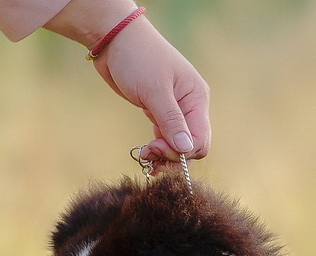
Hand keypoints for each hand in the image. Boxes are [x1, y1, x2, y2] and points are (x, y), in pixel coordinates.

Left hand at [96, 18, 210, 163]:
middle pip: (192, 145)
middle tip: (150, 154)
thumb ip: (171, 121)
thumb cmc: (138, 58)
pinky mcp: (159, 111)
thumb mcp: (155, 90)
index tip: (158, 148)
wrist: (115, 40)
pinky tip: (145, 151)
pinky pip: (165, 137)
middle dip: (173, 155)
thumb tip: (185, 149)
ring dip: (163, 154)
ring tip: (145, 154)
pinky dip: (157, 147)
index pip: (200, 139)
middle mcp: (190, 106)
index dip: (181, 152)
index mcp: (197, 98)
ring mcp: (175, 109)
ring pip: (178, 144)